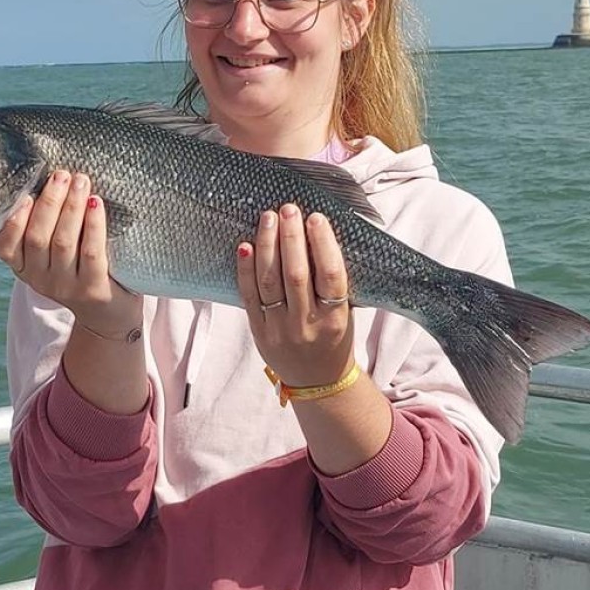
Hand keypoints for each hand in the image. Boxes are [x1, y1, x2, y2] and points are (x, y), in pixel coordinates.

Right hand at [0, 170, 141, 334]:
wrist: (107, 315)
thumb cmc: (80, 269)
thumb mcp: (53, 255)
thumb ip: (45, 227)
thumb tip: (49, 179)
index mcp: (25, 269)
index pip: (6, 246)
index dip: (14, 220)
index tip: (26, 194)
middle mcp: (40, 280)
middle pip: (38, 237)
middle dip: (49, 202)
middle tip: (62, 175)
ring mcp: (66, 287)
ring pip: (63, 242)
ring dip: (71, 207)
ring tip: (81, 181)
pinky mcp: (93, 290)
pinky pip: (91, 252)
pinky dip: (93, 225)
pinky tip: (96, 204)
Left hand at [236, 204, 354, 387]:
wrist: (317, 380)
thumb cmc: (333, 338)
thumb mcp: (344, 313)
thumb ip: (331, 282)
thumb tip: (318, 234)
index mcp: (335, 318)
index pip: (330, 275)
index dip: (323, 244)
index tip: (316, 218)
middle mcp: (307, 324)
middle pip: (296, 274)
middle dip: (291, 238)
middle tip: (289, 209)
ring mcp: (280, 329)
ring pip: (270, 281)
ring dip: (268, 245)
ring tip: (268, 218)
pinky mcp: (259, 331)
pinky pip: (249, 295)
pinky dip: (245, 269)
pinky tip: (245, 245)